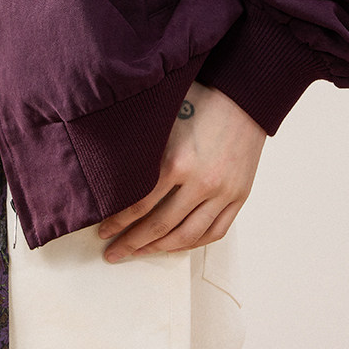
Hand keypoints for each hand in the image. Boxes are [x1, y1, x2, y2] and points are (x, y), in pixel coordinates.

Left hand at [96, 82, 266, 261]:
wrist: (244, 95)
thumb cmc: (200, 101)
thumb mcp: (164, 122)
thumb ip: (141, 151)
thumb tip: (109, 175)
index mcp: (177, 162)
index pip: (138, 206)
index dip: (118, 223)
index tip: (104, 231)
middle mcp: (202, 183)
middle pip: (160, 226)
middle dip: (132, 243)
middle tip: (114, 253)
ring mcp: (224, 193)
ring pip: (187, 235)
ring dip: (160, 248)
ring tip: (141, 252)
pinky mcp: (240, 196)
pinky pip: (215, 232)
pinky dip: (193, 243)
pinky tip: (175, 245)